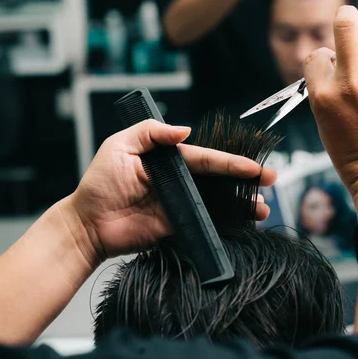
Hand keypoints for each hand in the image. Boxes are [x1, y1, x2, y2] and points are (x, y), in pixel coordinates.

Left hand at [64, 120, 276, 261]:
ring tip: (262, 209)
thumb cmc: (99, 183)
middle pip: (218, 180)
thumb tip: (185, 130)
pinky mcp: (176, 228)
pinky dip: (223, 225)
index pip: (206, 159)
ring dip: (240, 205)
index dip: (231, 162)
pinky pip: (203, 224)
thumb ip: (150, 133)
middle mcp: (178, 182)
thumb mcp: (119, 146)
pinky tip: (241, 225)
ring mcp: (179, 206)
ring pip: (216, 203)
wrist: (87, 224)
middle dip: (245, 180)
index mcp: (168, 161)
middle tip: (271, 181)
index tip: (254, 166)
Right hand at [303, 0, 357, 206]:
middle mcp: (348, 83)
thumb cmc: (351, 153)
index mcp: (322, 97)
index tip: (333, 61)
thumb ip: (326, 89)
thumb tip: (337, 57)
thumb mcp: (324, 122)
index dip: (324, 55)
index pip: (317, 56)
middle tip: (348, 17)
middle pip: (344, 28)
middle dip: (344, 17)